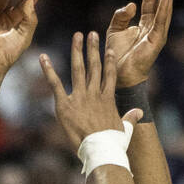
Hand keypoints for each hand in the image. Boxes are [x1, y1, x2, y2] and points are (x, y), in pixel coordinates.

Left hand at [40, 31, 139, 149]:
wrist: (100, 150)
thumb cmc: (114, 143)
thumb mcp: (125, 130)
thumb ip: (131, 118)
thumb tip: (139, 112)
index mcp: (108, 99)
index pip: (110, 76)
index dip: (110, 61)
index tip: (110, 49)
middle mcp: (94, 94)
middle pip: (95, 67)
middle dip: (93, 49)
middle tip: (92, 34)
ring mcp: (79, 97)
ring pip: (78, 69)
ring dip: (77, 51)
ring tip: (77, 36)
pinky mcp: (65, 105)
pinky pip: (55, 84)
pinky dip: (48, 70)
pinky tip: (43, 57)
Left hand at [105, 0, 175, 86]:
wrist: (118, 74)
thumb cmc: (117, 55)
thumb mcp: (115, 29)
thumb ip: (121, 15)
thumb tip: (132, 4)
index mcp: (144, 25)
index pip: (151, 2)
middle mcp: (153, 28)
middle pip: (162, 2)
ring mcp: (157, 34)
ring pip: (164, 9)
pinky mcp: (156, 41)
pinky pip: (161, 21)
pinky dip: (164, 8)